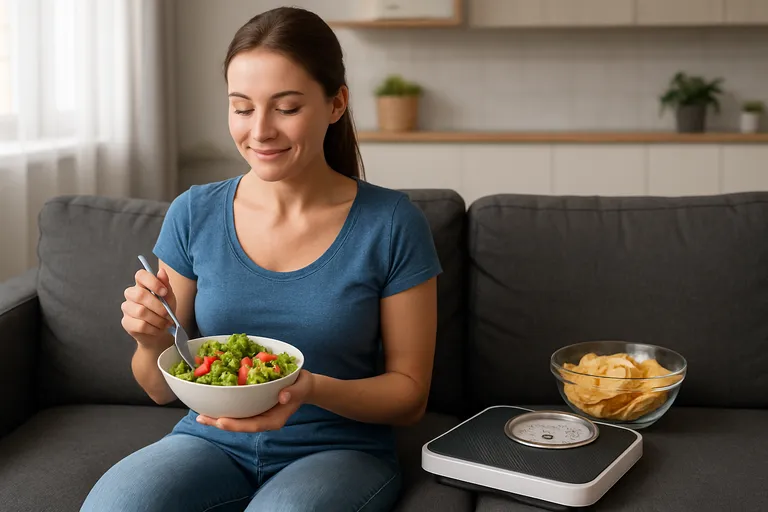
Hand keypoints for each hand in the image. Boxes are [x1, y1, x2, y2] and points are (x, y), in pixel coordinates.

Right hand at [121, 267, 175, 348]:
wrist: (160, 332)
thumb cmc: (164, 312)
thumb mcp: (169, 298)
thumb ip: (166, 285)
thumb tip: (161, 271)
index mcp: (142, 285)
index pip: (140, 275)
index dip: (152, 282)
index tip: (164, 292)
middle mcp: (131, 294)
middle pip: (140, 295)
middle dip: (158, 306)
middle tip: (168, 314)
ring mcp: (127, 308)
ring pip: (141, 311)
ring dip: (158, 319)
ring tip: (165, 323)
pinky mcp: (126, 322)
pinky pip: (140, 325)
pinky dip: (153, 328)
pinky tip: (157, 329)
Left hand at [196, 370, 315, 431]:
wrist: (302, 384)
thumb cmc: (302, 385)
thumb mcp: (302, 386)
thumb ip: (294, 392)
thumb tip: (284, 396)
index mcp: (274, 419)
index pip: (254, 425)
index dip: (236, 425)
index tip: (221, 421)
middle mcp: (263, 419)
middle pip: (240, 425)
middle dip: (220, 423)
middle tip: (201, 418)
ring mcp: (257, 414)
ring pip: (236, 419)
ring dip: (217, 418)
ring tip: (200, 415)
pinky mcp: (252, 407)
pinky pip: (237, 410)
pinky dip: (224, 407)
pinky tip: (211, 404)